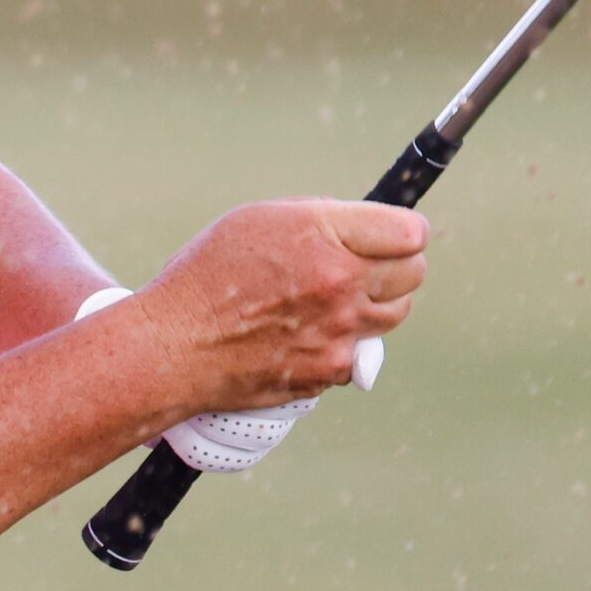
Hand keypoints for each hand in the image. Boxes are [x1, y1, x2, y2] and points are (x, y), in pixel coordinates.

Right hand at [132, 199, 428, 415]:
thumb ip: (321, 219)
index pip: (410, 233)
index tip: (393, 236)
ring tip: (338, 298)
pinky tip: (311, 333)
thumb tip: (363, 226)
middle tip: (367, 264)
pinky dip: (347, 343)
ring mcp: (340, 332)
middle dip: (397, 264)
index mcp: (324, 236)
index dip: (404, 232)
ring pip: (396, 313)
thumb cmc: (208, 275)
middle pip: (413, 273)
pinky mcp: (332, 370)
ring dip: (377, 302)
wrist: (177, 346)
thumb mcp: (259, 219)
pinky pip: (363, 352)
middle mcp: (340, 284)